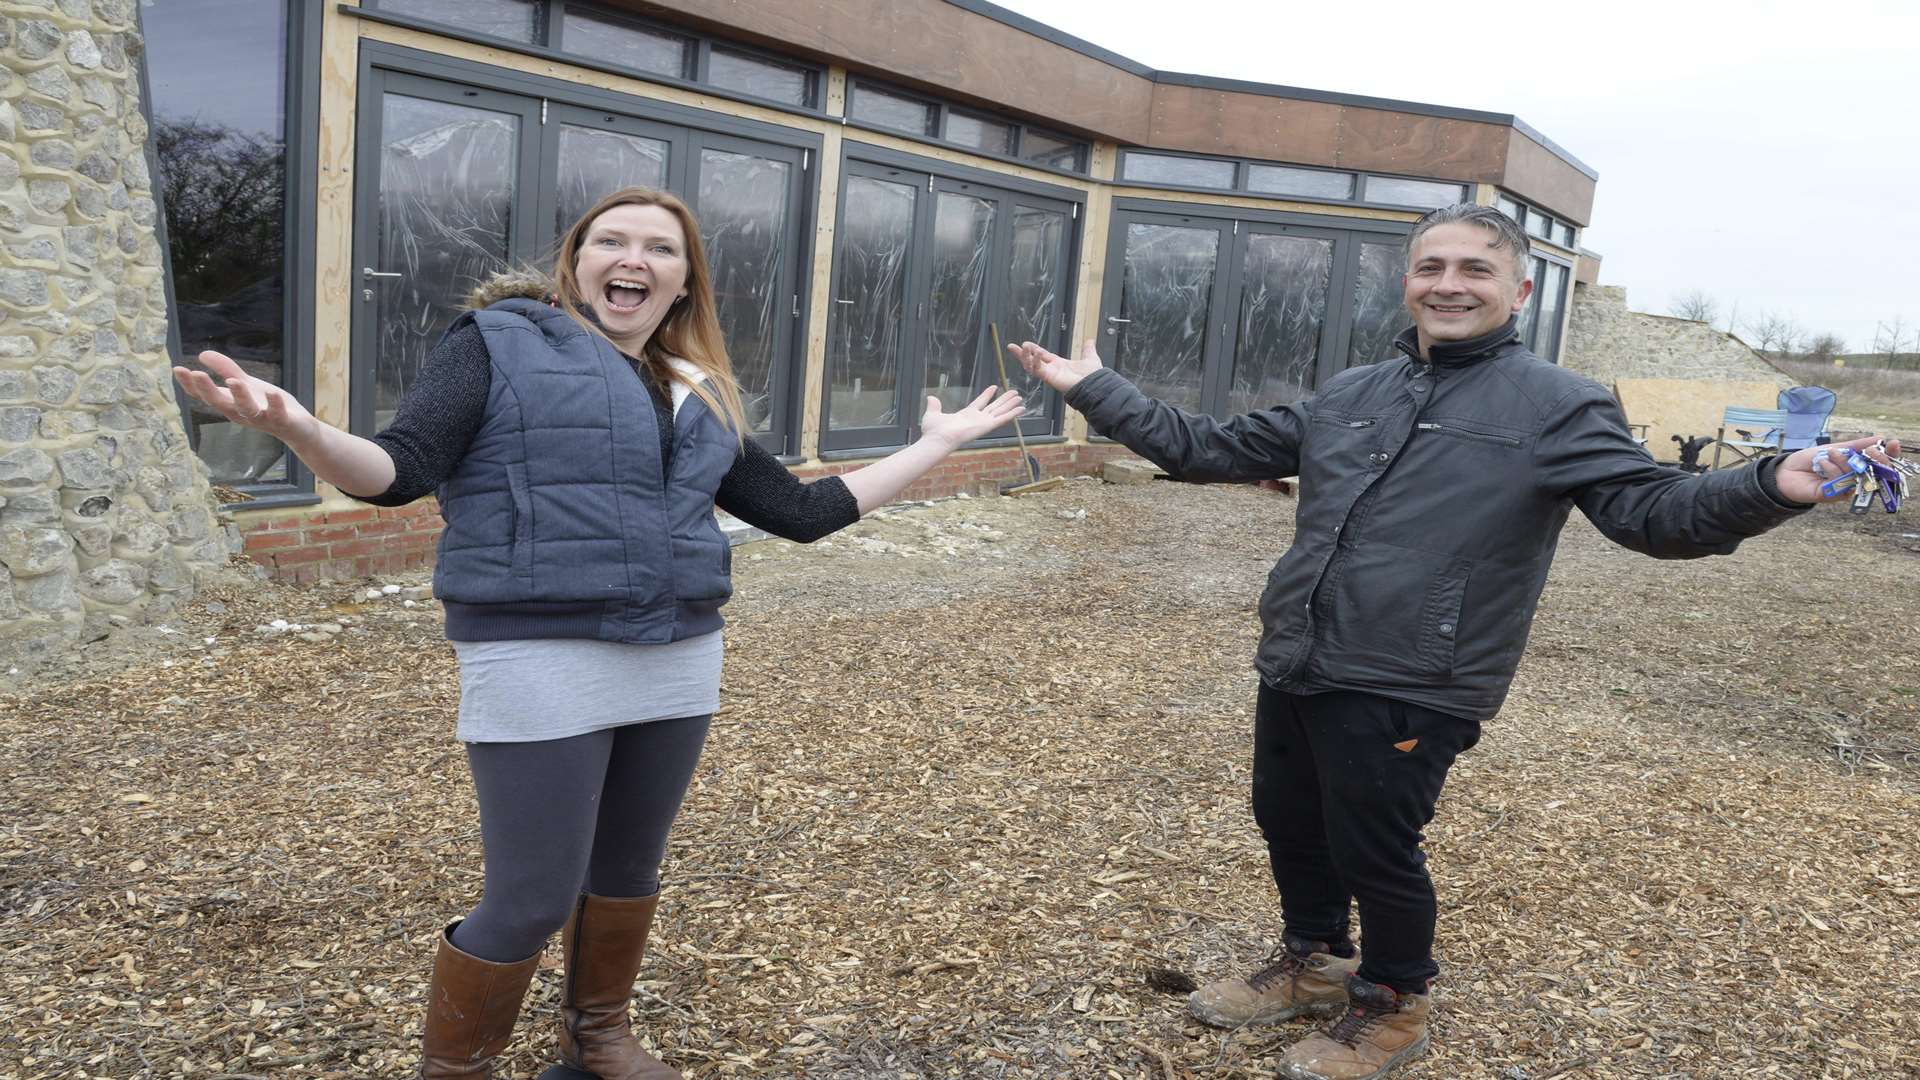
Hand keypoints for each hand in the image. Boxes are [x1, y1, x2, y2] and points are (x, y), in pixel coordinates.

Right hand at [173, 350, 318, 445]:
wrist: (297, 429)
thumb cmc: (267, 405)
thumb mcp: (245, 384)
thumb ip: (226, 369)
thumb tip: (201, 353)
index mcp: (230, 404)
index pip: (205, 395)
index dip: (190, 384)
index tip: (178, 369)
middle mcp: (241, 413)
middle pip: (220, 403)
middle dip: (208, 389)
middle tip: (197, 373)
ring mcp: (261, 419)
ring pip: (247, 410)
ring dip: (240, 396)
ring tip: (235, 381)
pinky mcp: (282, 421)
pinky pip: (277, 414)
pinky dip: (274, 404)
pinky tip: (272, 392)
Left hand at [918, 386, 1024, 449]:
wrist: (938, 438)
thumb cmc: (934, 431)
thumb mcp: (933, 413)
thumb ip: (934, 405)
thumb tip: (930, 397)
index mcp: (966, 416)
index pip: (980, 403)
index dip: (987, 395)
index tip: (994, 387)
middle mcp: (976, 419)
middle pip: (994, 407)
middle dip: (1004, 400)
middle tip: (1014, 392)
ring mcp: (982, 423)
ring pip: (1000, 411)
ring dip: (1010, 404)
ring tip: (1020, 397)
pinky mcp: (987, 426)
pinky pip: (1002, 419)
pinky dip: (1012, 413)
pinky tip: (1021, 408)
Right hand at [1011, 340, 1102, 393]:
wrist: (1095, 384)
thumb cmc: (1093, 376)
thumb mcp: (1090, 357)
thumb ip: (1088, 349)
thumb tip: (1090, 341)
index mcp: (1059, 364)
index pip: (1042, 355)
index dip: (1033, 350)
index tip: (1024, 344)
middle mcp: (1052, 370)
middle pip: (1032, 361)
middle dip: (1021, 354)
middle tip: (1012, 346)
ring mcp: (1050, 374)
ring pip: (1031, 366)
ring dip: (1024, 357)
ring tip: (1021, 347)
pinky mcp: (1049, 378)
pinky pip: (1038, 369)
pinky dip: (1035, 361)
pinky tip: (1036, 352)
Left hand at [1773, 435, 1903, 503]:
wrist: (1786, 471)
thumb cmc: (1810, 460)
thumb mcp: (1835, 448)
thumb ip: (1856, 445)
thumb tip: (1880, 438)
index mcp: (1857, 467)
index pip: (1880, 463)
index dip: (1889, 455)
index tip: (1893, 443)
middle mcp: (1854, 479)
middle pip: (1876, 473)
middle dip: (1876, 460)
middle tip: (1870, 451)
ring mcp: (1844, 489)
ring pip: (1857, 477)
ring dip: (1846, 462)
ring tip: (1831, 453)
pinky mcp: (1832, 495)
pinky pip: (1840, 483)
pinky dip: (1833, 470)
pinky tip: (1822, 464)